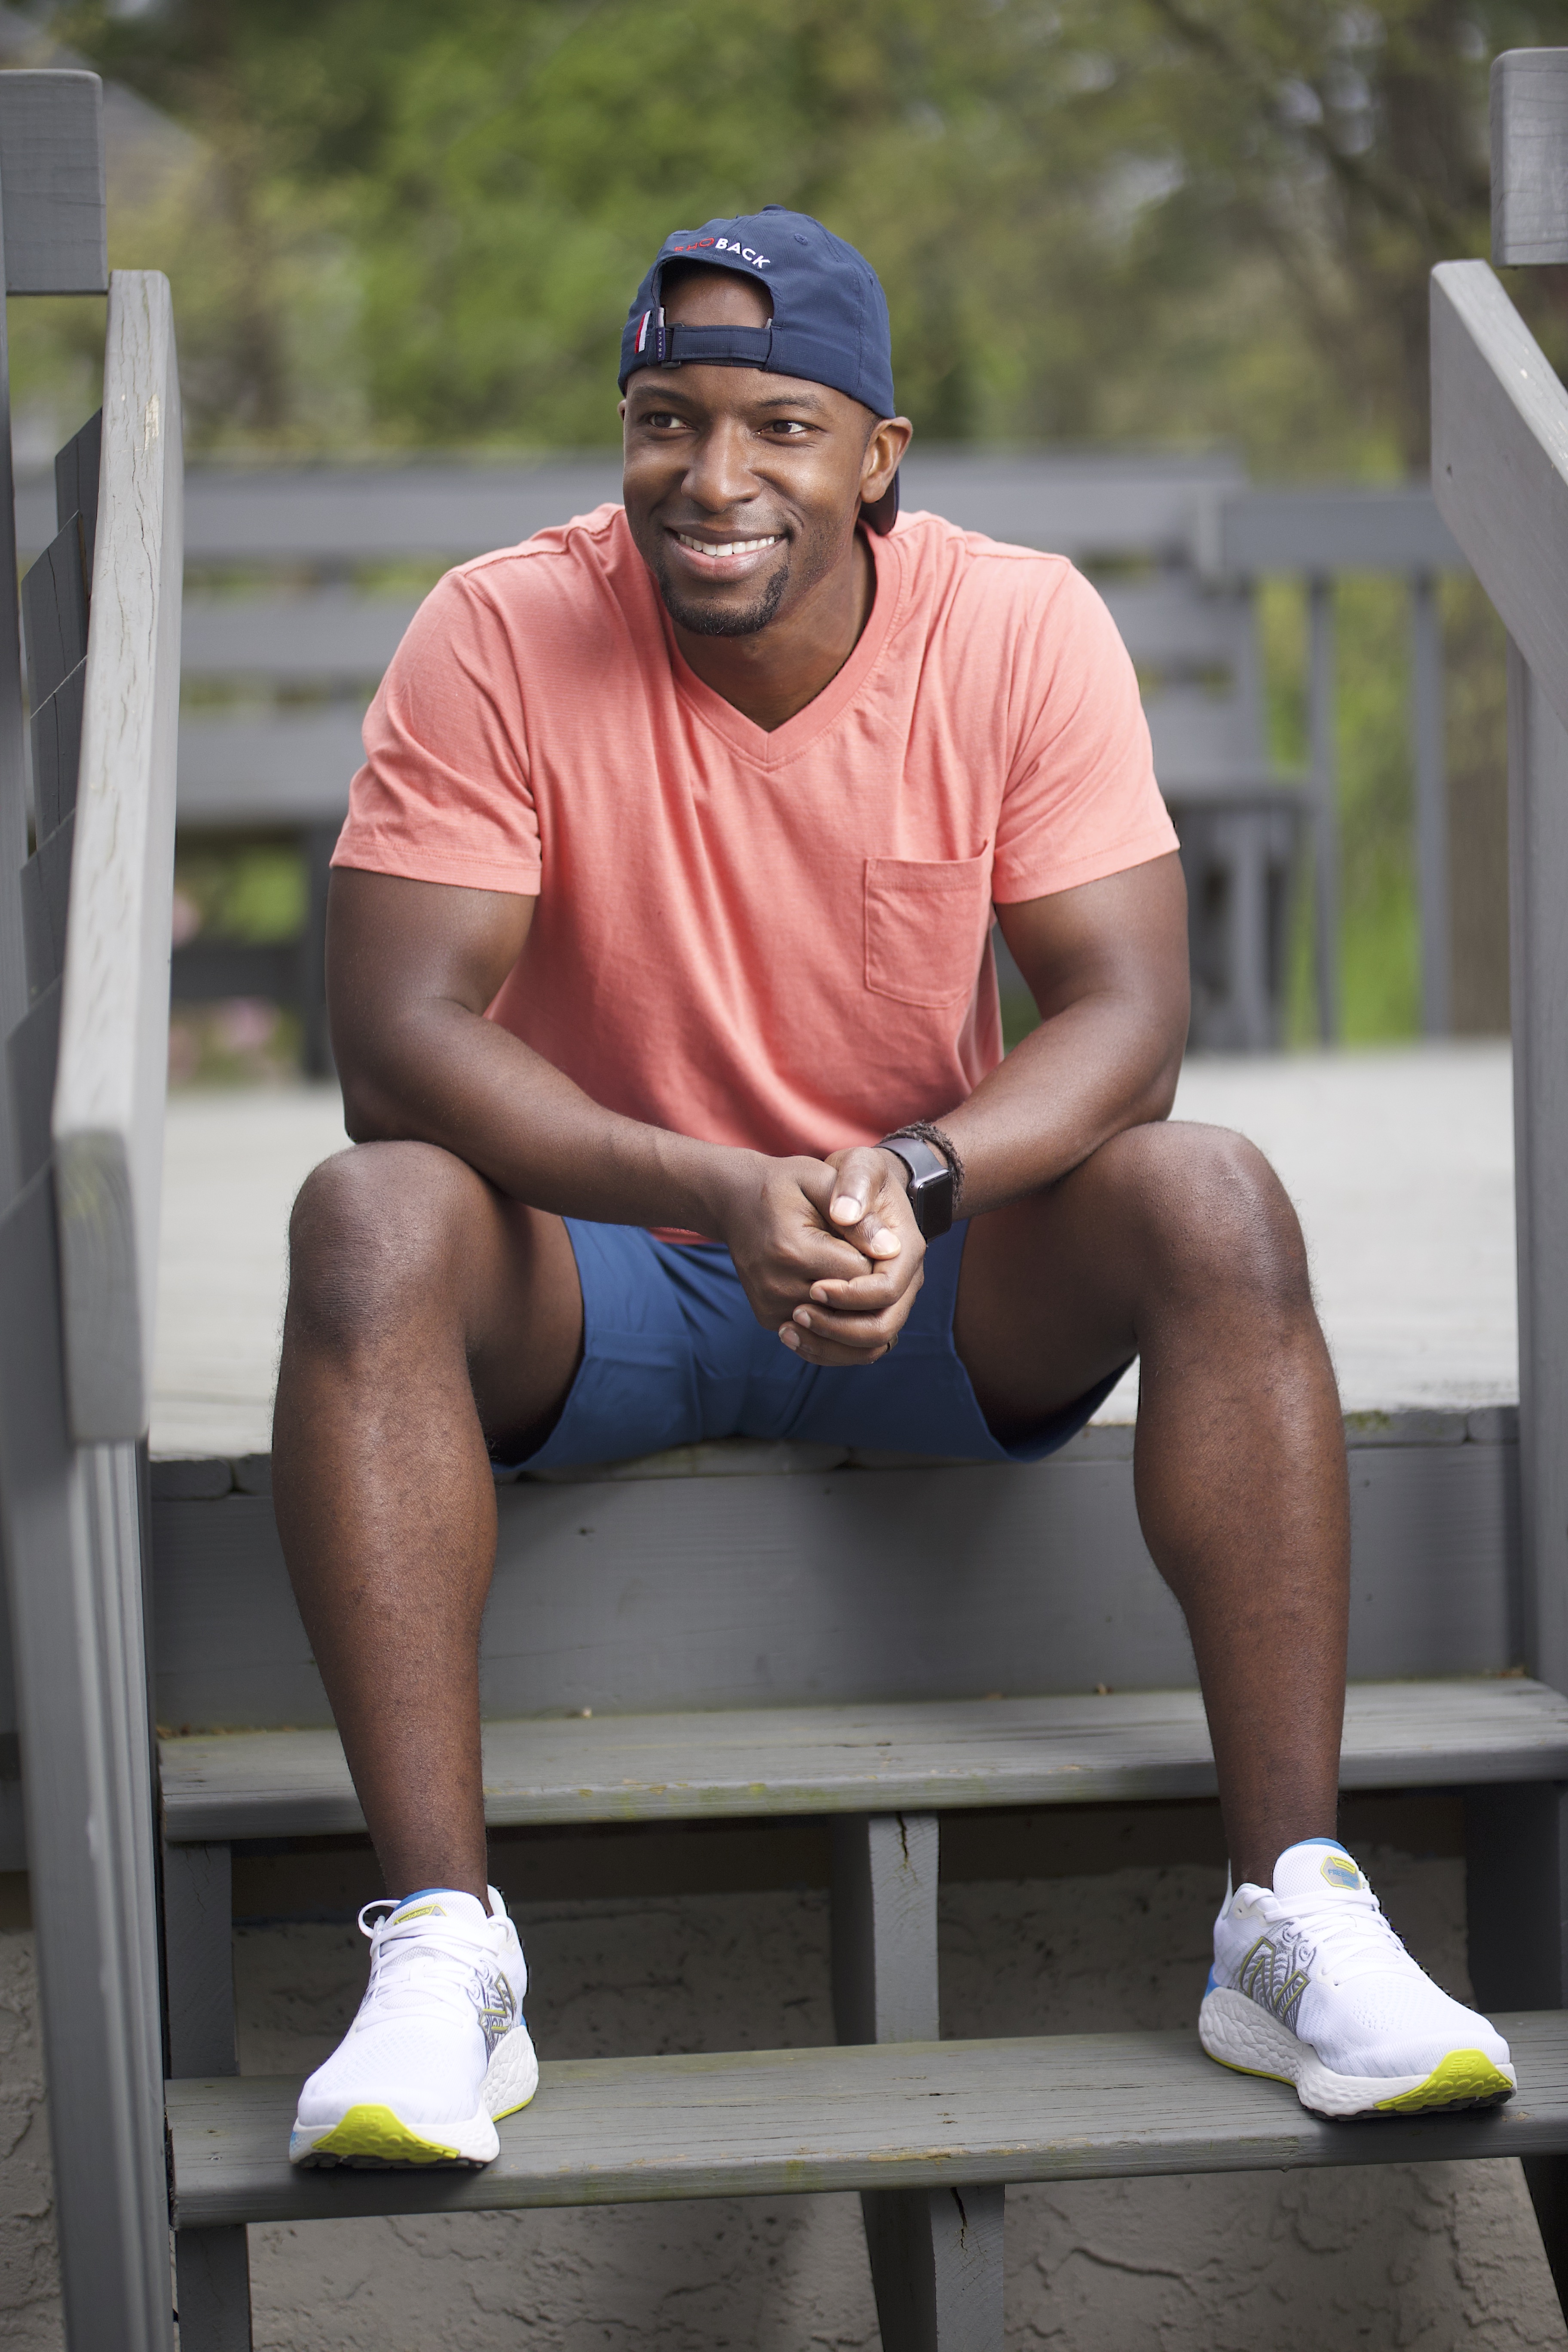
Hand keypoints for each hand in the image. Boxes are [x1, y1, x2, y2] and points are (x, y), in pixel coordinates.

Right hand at [706, 1147, 923, 1366]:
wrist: (736, 1202)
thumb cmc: (786, 1186)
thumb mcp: (821, 1181)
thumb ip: (857, 1214)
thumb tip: (892, 1249)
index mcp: (793, 1250)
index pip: (861, 1274)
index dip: (875, 1257)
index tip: (864, 1234)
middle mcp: (777, 1287)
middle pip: (851, 1306)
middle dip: (865, 1282)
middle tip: (854, 1248)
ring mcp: (771, 1308)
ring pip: (838, 1325)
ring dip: (851, 1304)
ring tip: (843, 1267)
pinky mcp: (769, 1319)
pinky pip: (818, 1331)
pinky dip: (832, 1314)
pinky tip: (828, 1284)